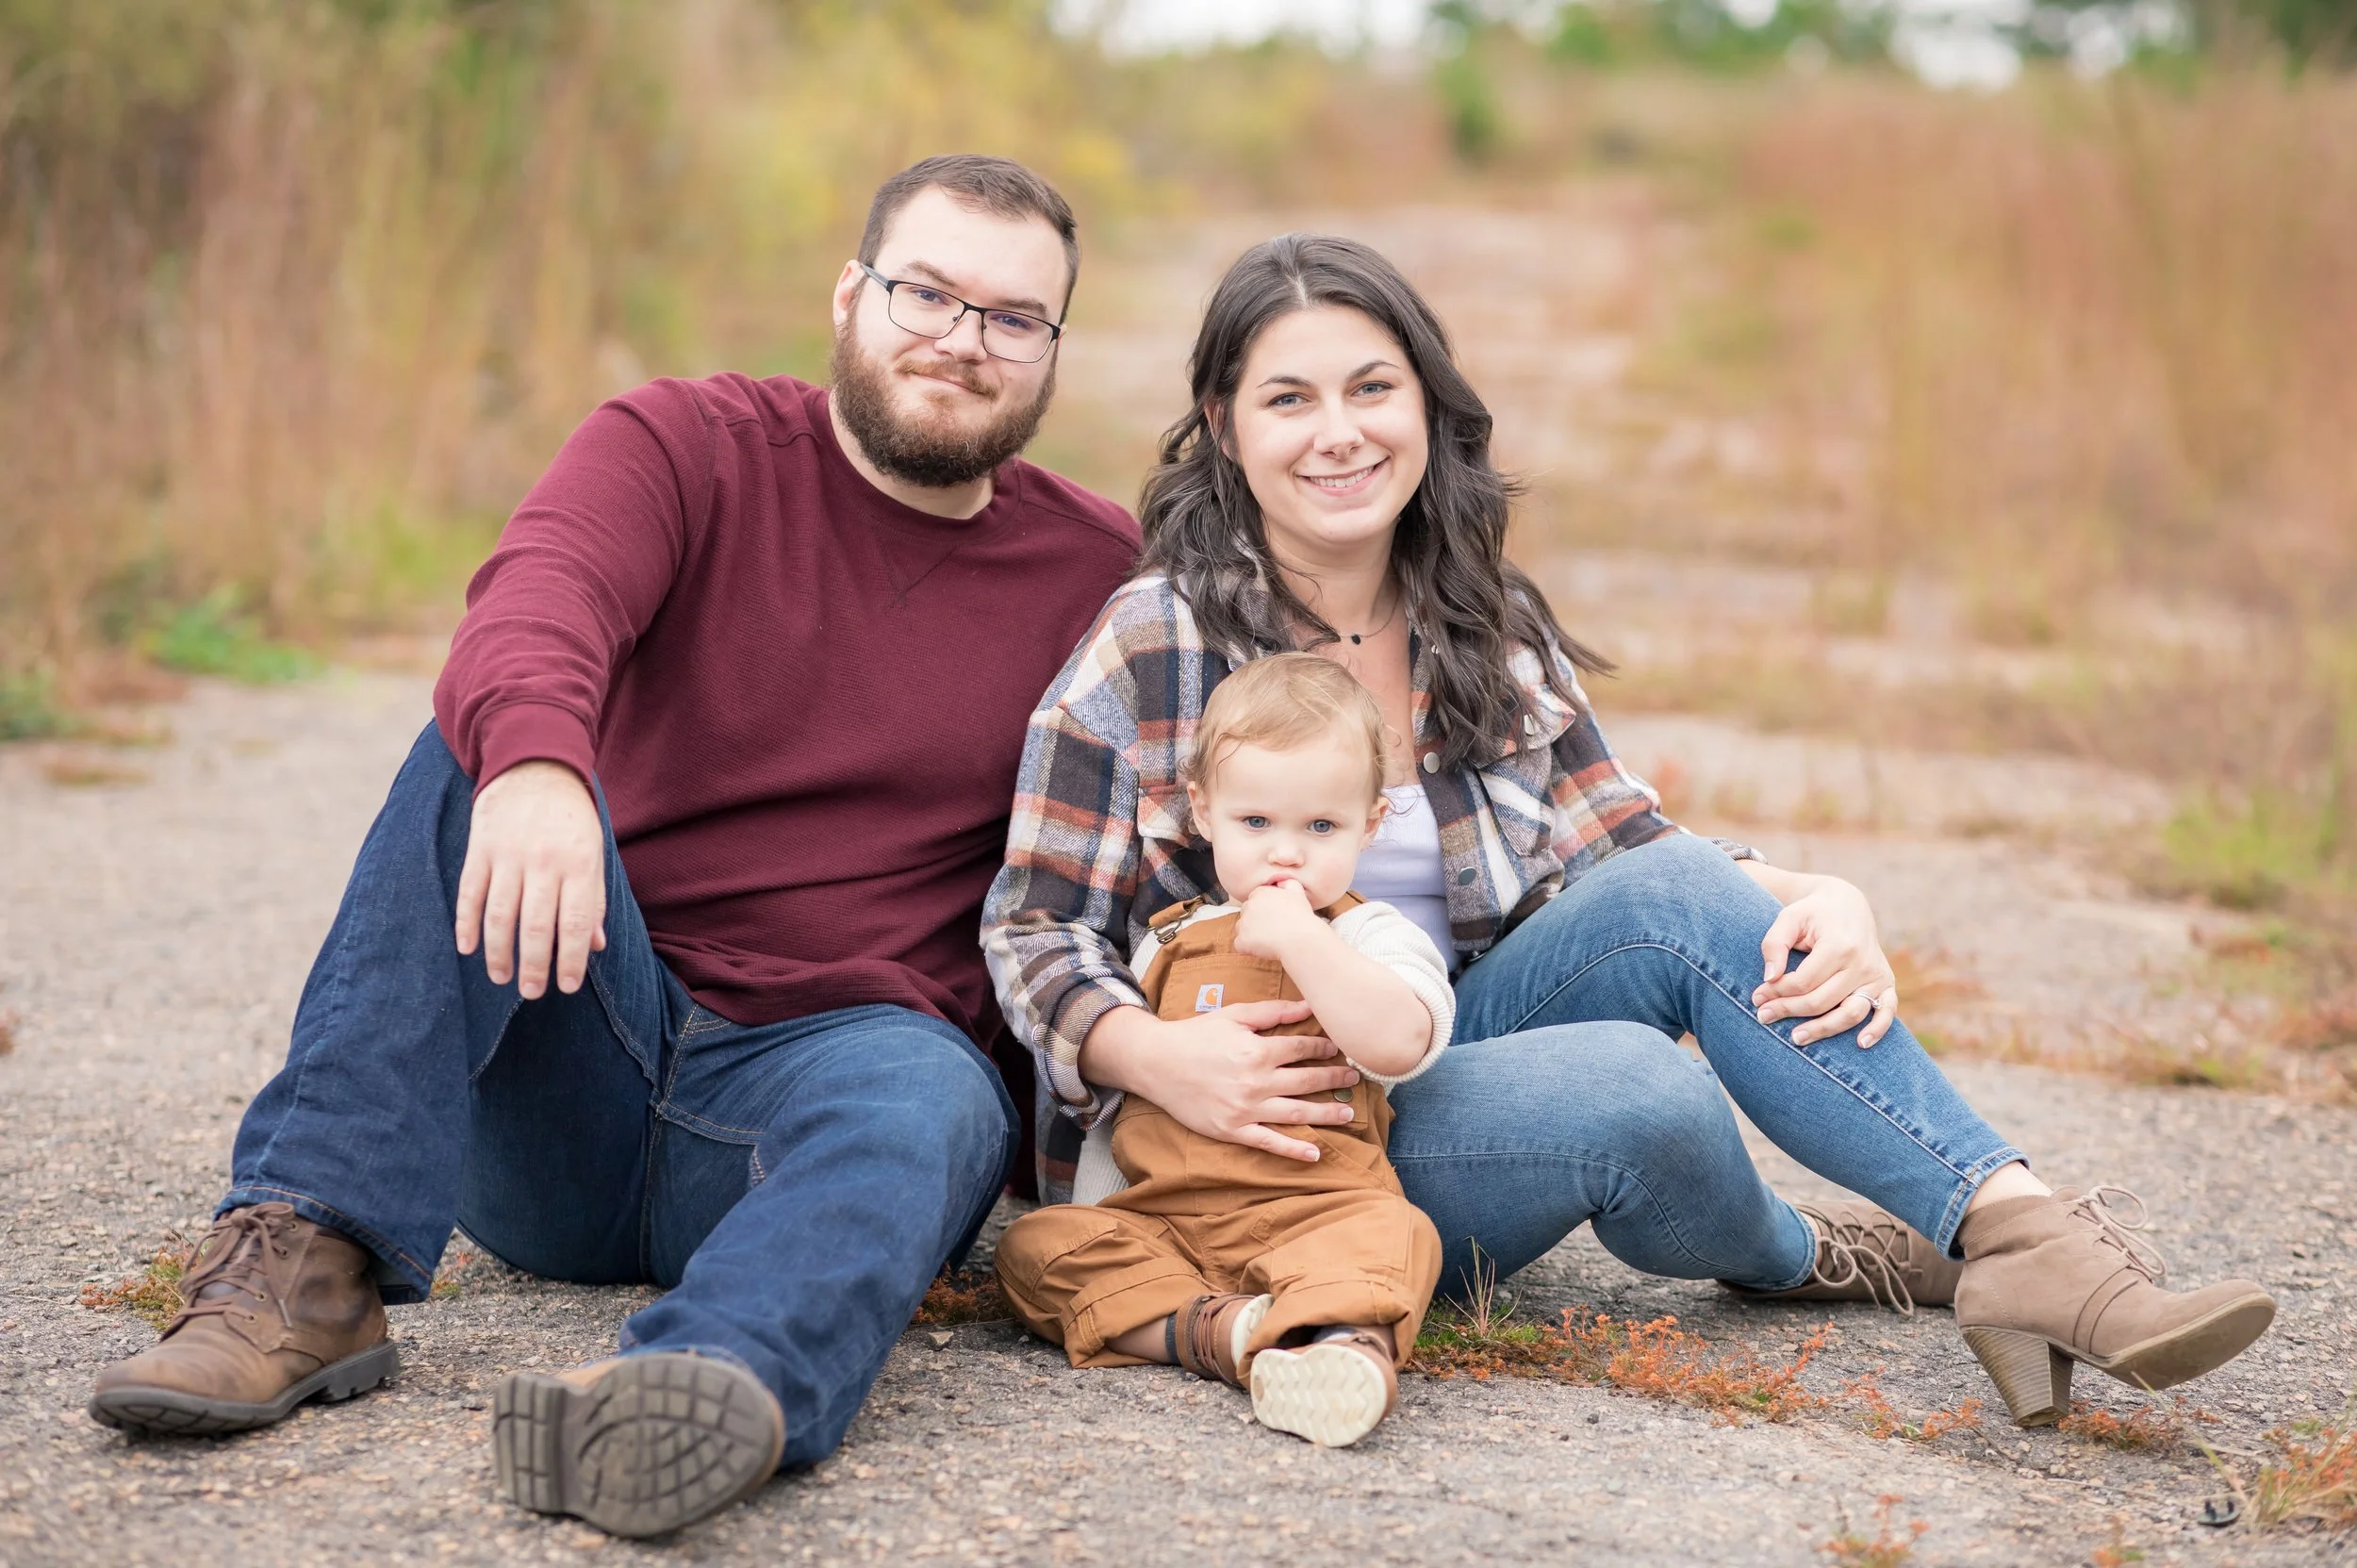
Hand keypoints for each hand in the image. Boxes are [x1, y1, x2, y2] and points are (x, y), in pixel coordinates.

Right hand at [454, 760, 607, 999]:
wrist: (534, 766)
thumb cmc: (571, 818)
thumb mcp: (594, 853)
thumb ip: (594, 899)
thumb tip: (594, 947)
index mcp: (579, 864)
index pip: (576, 922)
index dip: (571, 959)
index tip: (567, 987)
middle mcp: (544, 862)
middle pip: (537, 925)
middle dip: (534, 966)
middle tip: (532, 993)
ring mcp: (509, 855)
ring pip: (500, 915)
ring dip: (499, 953)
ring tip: (501, 978)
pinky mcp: (480, 848)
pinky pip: (470, 893)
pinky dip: (467, 923)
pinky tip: (468, 948)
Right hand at [1093, 1000, 1358, 1162]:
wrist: (1156, 1062)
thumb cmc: (1195, 1035)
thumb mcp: (1234, 1016)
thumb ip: (1273, 1012)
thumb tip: (1308, 1004)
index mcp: (1257, 1050)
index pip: (1302, 1050)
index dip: (1326, 1049)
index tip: (1342, 1048)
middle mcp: (1256, 1081)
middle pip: (1307, 1081)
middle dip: (1335, 1079)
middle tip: (1356, 1079)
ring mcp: (1245, 1109)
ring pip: (1296, 1113)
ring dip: (1327, 1114)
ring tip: (1350, 1114)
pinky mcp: (1232, 1130)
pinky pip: (1269, 1142)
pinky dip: (1293, 1149)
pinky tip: (1315, 1153)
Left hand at [1232, 879, 1320, 961]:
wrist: (1301, 939)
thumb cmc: (1301, 917)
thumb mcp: (1298, 892)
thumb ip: (1287, 883)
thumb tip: (1280, 882)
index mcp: (1259, 893)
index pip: (1255, 901)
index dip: (1265, 911)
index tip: (1275, 918)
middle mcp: (1248, 905)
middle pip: (1246, 914)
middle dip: (1256, 921)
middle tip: (1273, 929)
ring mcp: (1243, 923)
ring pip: (1242, 929)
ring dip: (1252, 934)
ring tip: (1270, 939)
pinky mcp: (1242, 940)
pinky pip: (1241, 945)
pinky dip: (1249, 949)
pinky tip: (1265, 948)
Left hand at [1751, 874, 1898, 1046]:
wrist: (1847, 905)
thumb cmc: (1812, 913)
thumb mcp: (1788, 917)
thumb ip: (1775, 944)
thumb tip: (1769, 978)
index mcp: (1839, 944)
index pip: (1804, 981)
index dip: (1777, 992)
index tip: (1757, 996)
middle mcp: (1861, 962)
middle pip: (1822, 1000)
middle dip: (1789, 1011)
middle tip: (1763, 1016)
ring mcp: (1876, 975)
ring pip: (1851, 1013)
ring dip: (1823, 1029)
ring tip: (1796, 1038)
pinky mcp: (1886, 983)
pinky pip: (1887, 1011)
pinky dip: (1878, 1029)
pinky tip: (1860, 1043)